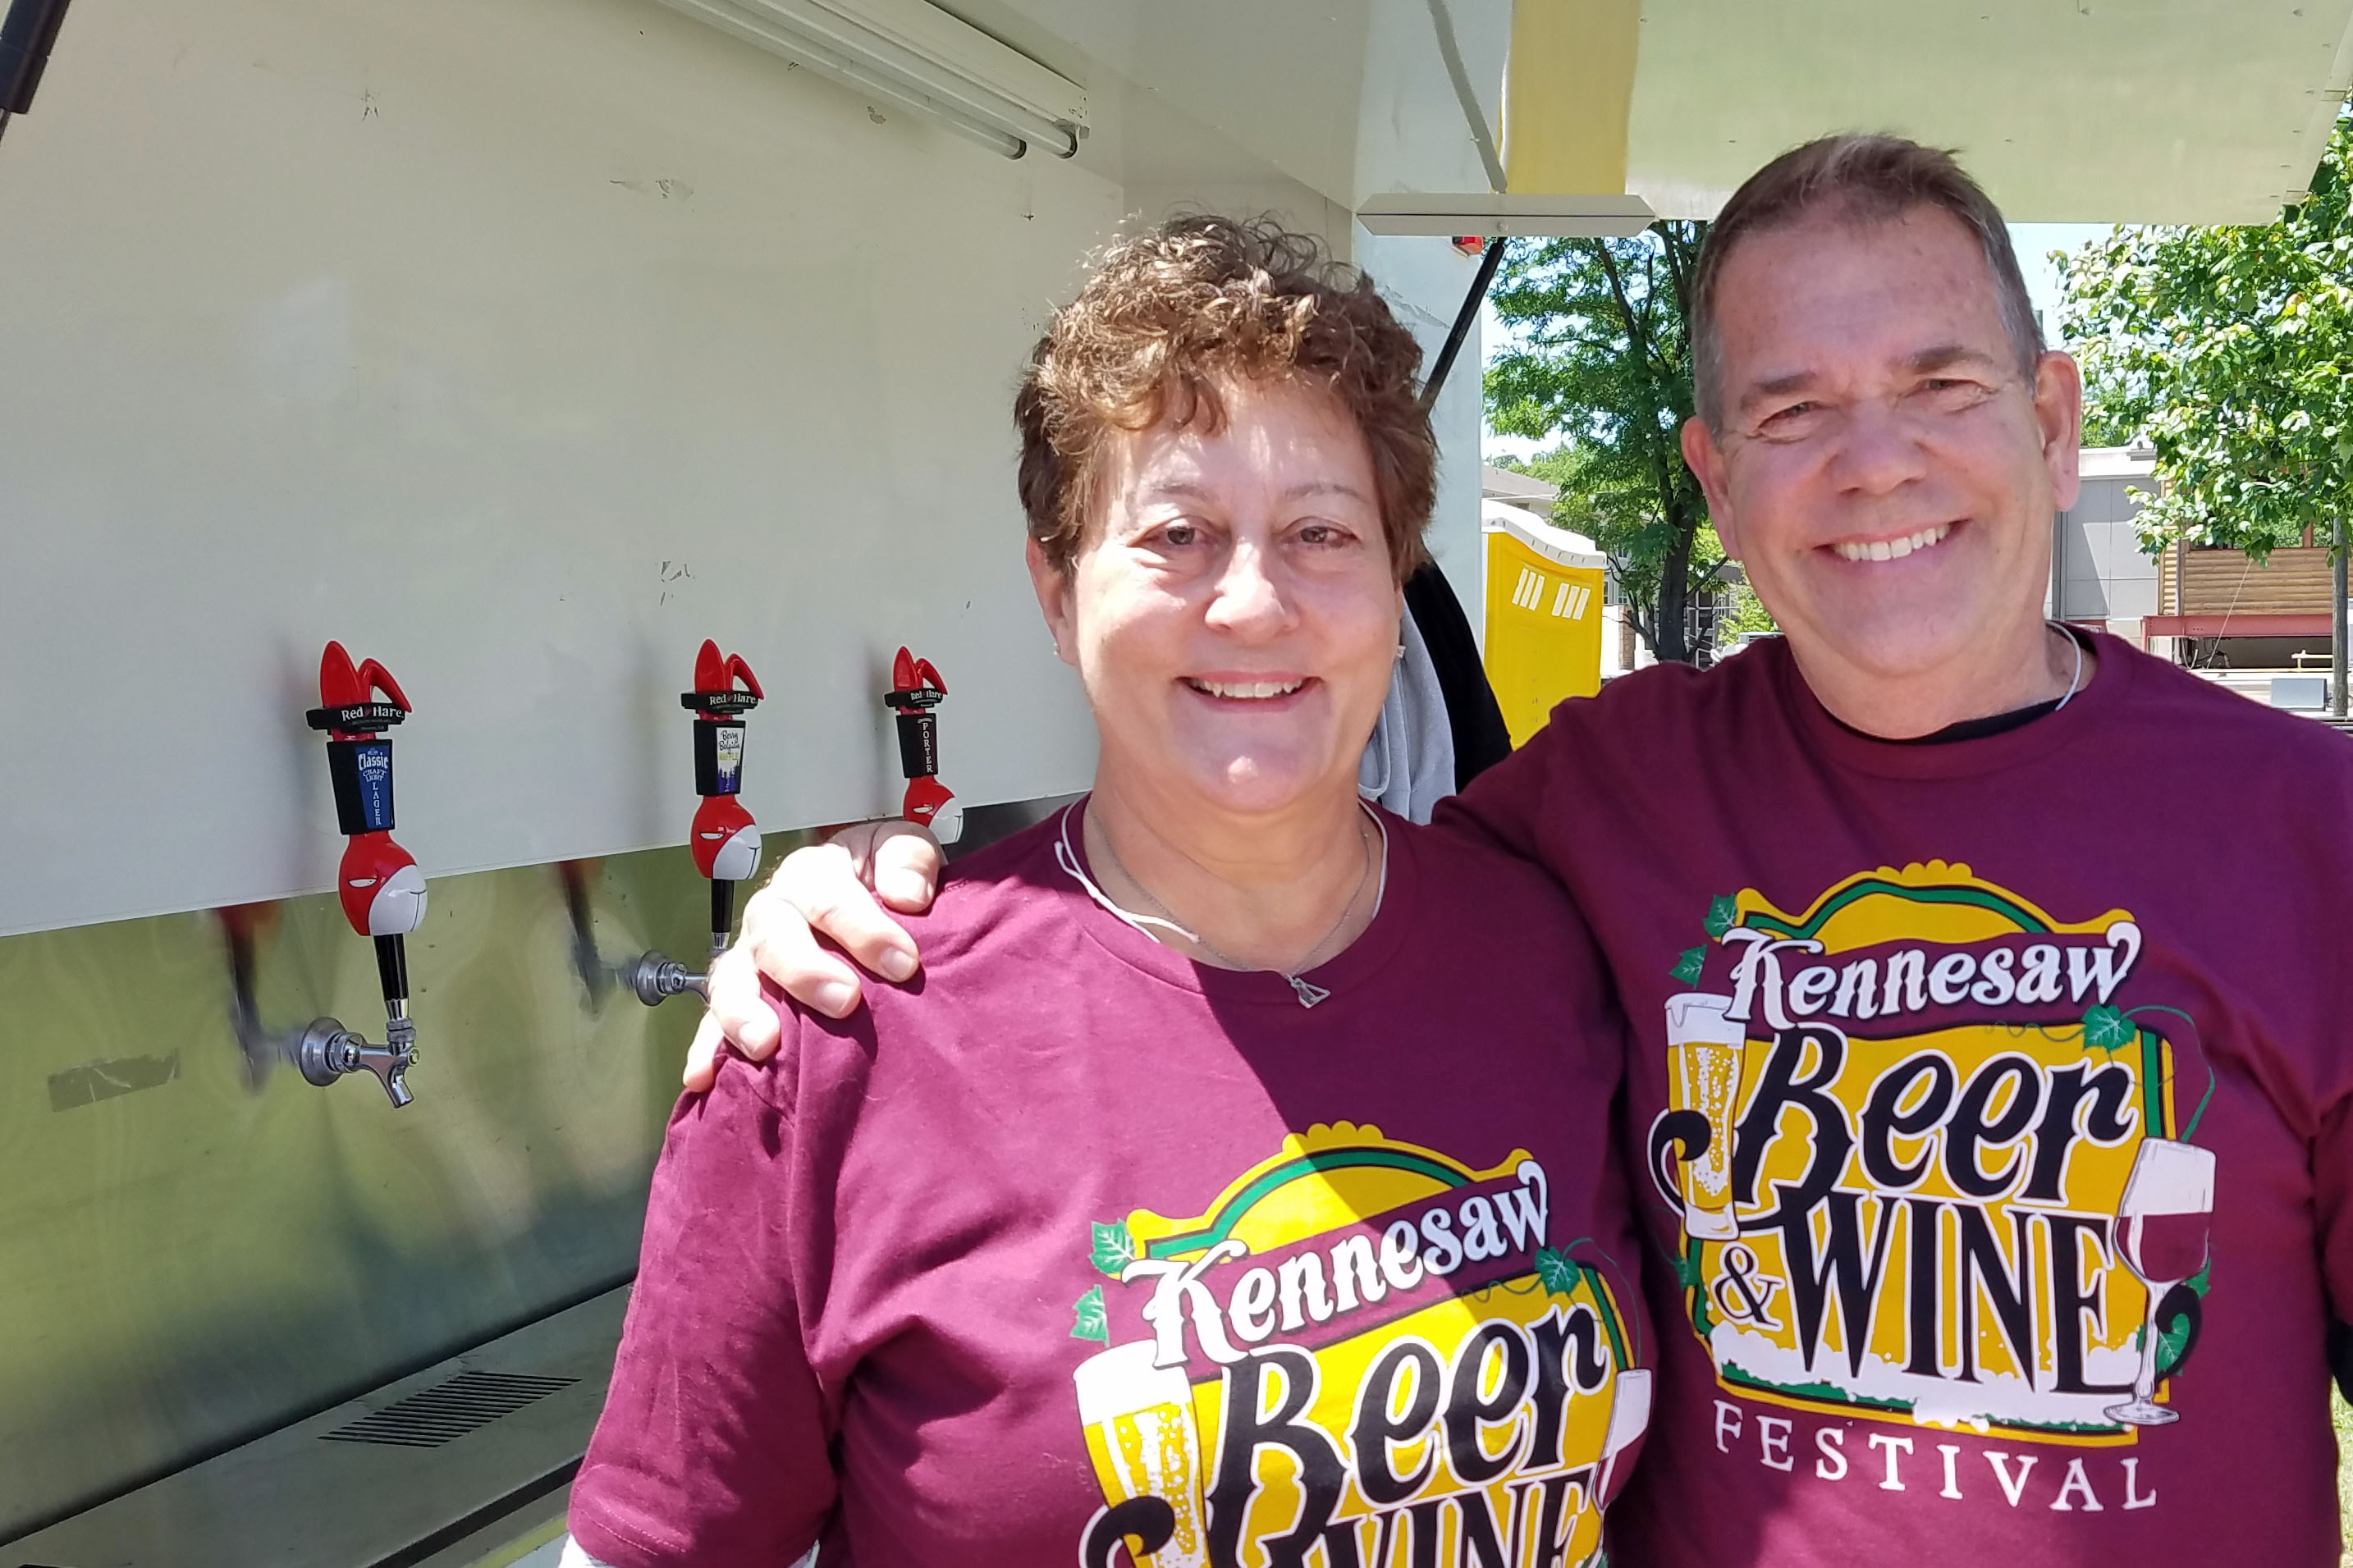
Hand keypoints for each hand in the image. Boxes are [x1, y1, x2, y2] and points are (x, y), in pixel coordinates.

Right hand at [683, 820, 943, 1089]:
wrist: (864, 896)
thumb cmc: (879, 877)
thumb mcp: (900, 850)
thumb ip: (908, 860)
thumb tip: (906, 896)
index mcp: (811, 874)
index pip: (829, 896)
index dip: (865, 929)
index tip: (904, 964)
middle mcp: (773, 912)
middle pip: (773, 935)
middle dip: (805, 969)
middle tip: (844, 1000)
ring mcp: (750, 957)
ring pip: (733, 979)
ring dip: (744, 1011)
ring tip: (764, 1043)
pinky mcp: (739, 997)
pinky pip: (712, 1022)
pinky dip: (707, 1049)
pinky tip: (702, 1078)